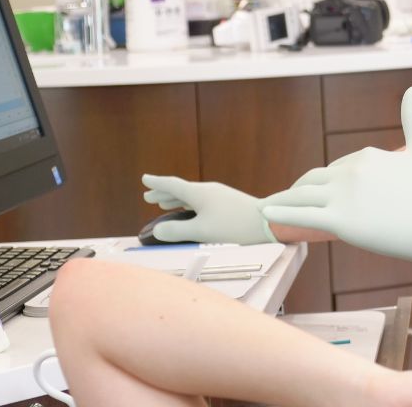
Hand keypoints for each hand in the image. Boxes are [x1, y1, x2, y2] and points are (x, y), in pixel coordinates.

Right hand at [141, 174, 276, 243]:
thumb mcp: (202, 232)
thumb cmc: (233, 226)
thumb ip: (177, 231)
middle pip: (181, 189)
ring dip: (176, 199)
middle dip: (164, 193)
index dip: (157, 184)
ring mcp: (219, 195)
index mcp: (199, 193)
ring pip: (191, 195)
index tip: (144, 178)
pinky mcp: (227, 202)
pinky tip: (190, 212)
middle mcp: (207, 190)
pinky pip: (201, 200)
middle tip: (148, 197)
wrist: (266, 222)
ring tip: (164, 204)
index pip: (172, 185)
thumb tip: (157, 230)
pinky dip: (189, 204)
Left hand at [262, 87, 411, 271]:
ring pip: (302, 196)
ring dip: (285, 200)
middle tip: (291, 198)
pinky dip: (280, 213)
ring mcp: (343, 196)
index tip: (322, 191)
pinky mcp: (339, 221)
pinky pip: (300, 215)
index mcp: (366, 156)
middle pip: (315, 181)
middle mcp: (350, 171)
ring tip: (272, 206)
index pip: (337, 168)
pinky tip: (266, 213)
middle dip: (301, 189)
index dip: (329, 181)